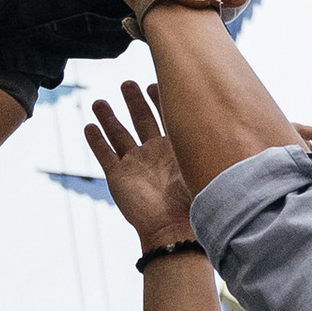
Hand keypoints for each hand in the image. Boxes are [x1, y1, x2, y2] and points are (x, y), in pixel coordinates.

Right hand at [84, 81, 194, 247]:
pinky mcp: (118, 177)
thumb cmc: (193, 199)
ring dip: (109, 118)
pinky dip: (96, 141)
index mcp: (175, 149)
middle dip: (134, 101)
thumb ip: (204, 139)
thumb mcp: (201, 163)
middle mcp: (153, 154)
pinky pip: (104, 155)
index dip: (160, 99)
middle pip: (141, 120)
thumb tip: (223, 109)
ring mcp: (134, 165)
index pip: (167, 116)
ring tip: (99, 102)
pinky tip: (88, 126)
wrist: (173, 227)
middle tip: (127, 84)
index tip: (154, 82)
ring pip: (118, 135)